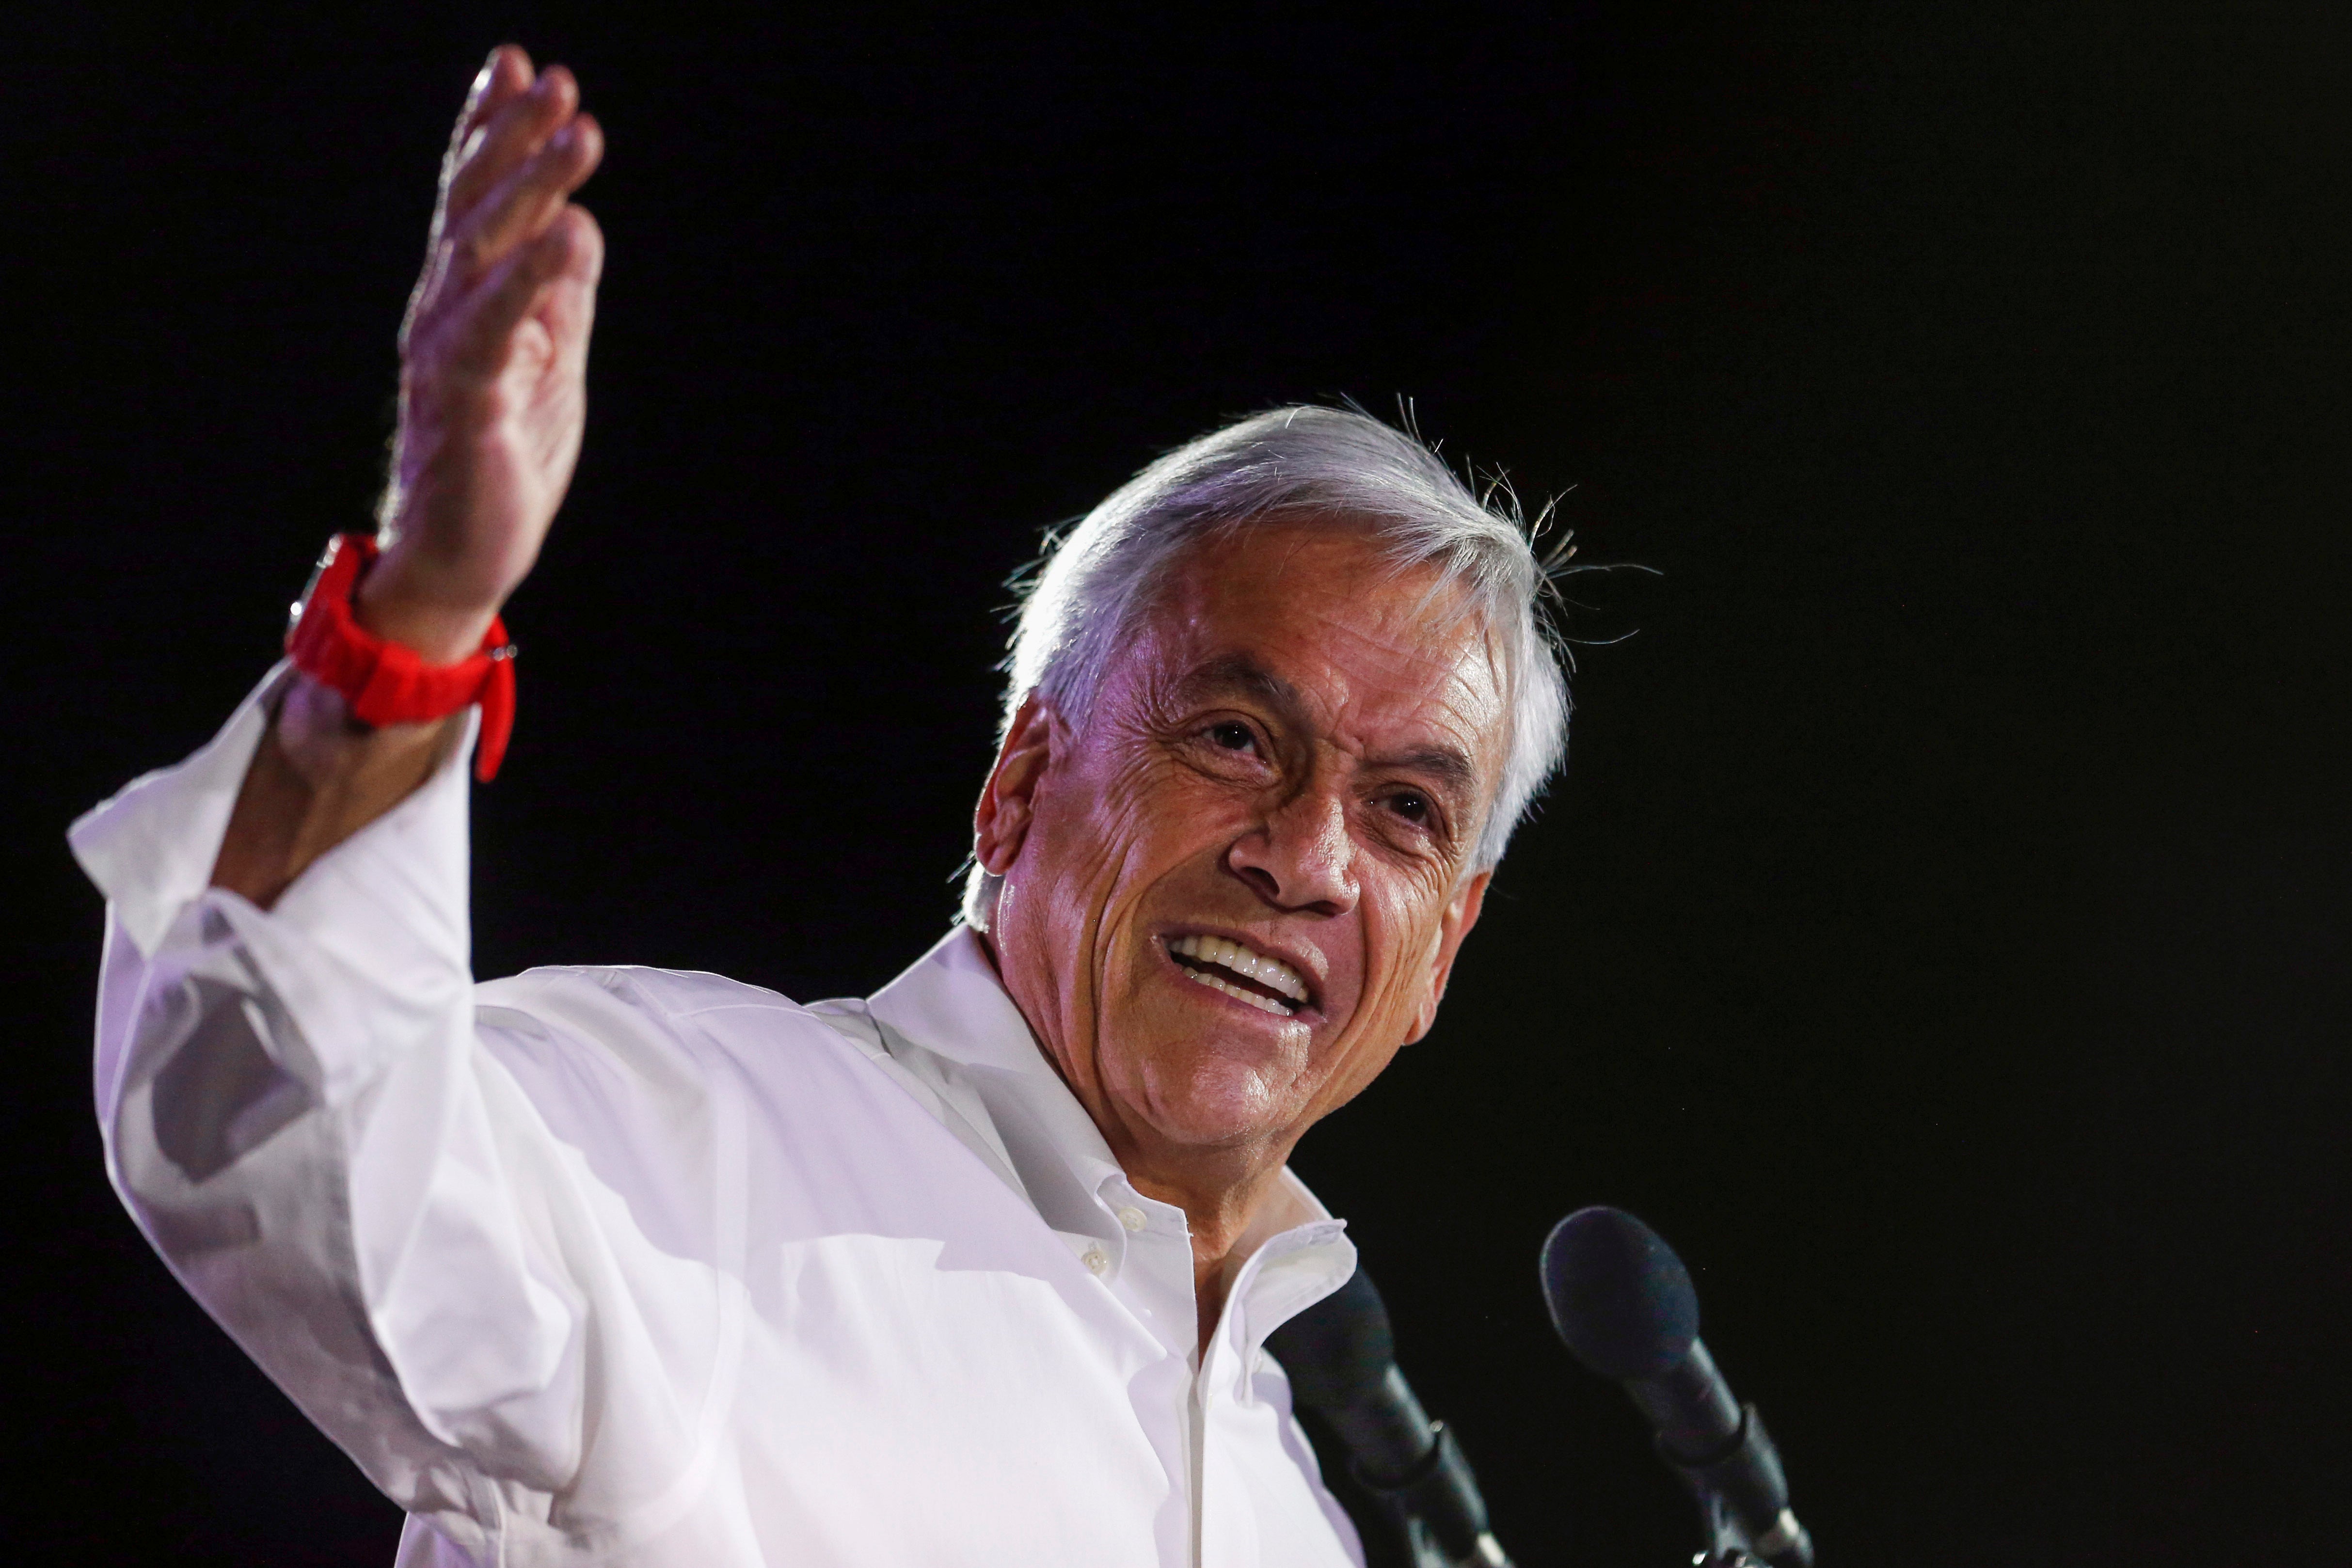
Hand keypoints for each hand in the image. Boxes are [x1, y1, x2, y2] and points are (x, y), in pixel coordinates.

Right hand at [360, 45, 604, 661]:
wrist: (462, 555)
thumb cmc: (501, 456)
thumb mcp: (548, 360)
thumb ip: (558, 294)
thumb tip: (579, 224)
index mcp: (466, 298)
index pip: (475, 198)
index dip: (493, 129)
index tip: (520, 65)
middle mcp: (444, 310)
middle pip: (476, 206)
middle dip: (515, 137)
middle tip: (558, 80)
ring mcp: (448, 352)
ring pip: (483, 251)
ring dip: (531, 186)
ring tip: (577, 132)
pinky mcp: (466, 402)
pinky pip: (493, 329)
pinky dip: (529, 279)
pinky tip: (564, 236)